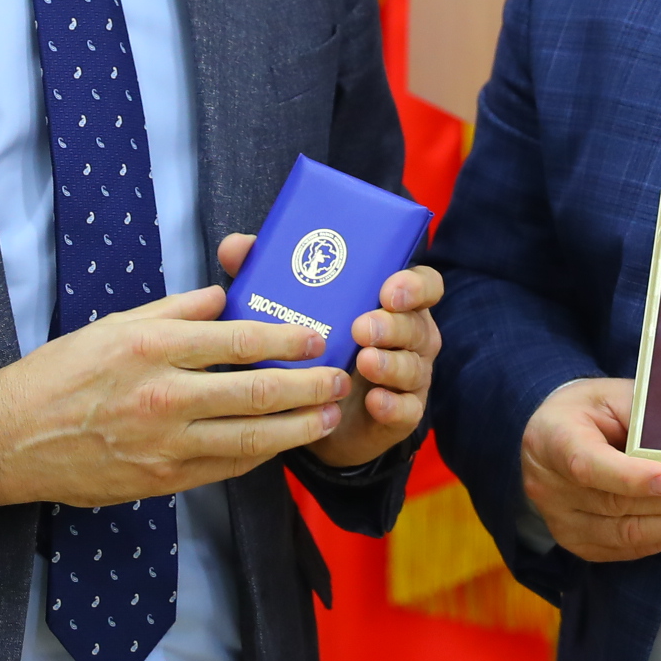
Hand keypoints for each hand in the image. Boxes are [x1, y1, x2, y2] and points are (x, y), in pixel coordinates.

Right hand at [0, 287, 347, 508]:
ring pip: (250, 438)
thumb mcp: (114, 325)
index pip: (240, 340)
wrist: (10, 439)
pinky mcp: (161, 480)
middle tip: (340, 377)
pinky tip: (281, 443)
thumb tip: (226, 297)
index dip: (289, 339)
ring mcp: (164, 444)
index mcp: (152, 347)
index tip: (318, 335)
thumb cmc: (60, 374)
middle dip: (308, 386)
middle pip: (256, 392)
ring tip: (327, 416)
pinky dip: (259, 454)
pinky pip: (225, 467)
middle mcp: (163, 395)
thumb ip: (175, 310)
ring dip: (297, 427)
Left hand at [217, 234, 442, 469]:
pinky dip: (393, 405)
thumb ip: (269, 274)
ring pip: (414, 366)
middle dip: (392, 324)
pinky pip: (408, 410)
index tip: (387, 288)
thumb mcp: (292, 308)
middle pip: (417, 324)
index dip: (413, 284)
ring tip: (365, 361)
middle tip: (361, 327)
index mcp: (390, 303)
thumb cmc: (310, 347)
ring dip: (390, 363)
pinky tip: (374, 400)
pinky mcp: (401, 414)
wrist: (311, 414)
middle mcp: (408, 336)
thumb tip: (237, 246)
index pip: (423, 284)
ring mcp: (409, 376)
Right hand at [519, 376, 660, 560]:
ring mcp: (561, 521)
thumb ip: (647, 416)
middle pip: (616, 503)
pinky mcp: (579, 544)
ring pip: (626, 534)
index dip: (631, 476)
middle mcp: (549, 486)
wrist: (555, 433)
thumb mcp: (614, 394)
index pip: (588, 464)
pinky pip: (628, 549)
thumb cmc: (591, 410)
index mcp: (552, 437)